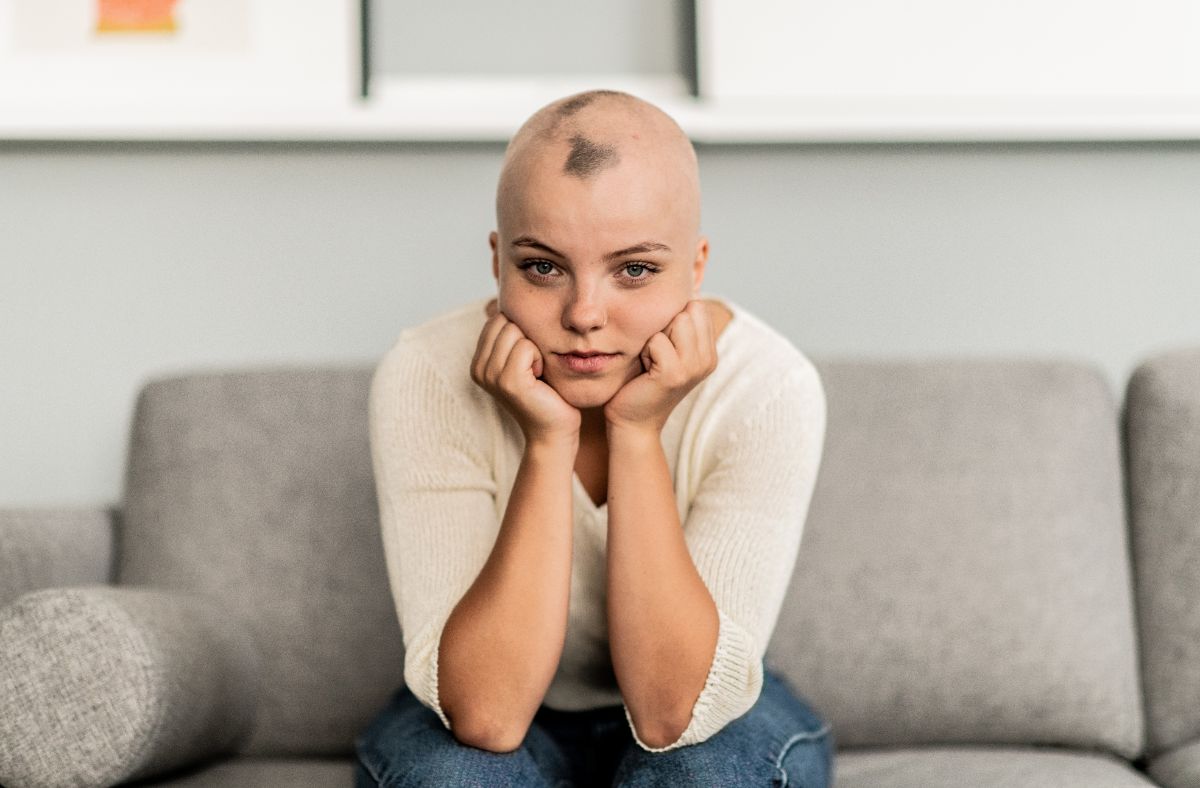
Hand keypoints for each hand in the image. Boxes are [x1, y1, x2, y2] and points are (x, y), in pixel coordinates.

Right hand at [471, 299, 580, 444]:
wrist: (555, 428)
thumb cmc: (547, 391)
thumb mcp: (526, 357)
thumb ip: (513, 333)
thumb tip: (503, 299)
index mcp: (479, 361)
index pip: (497, 317)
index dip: (521, 330)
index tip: (529, 358)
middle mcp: (479, 368)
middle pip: (505, 320)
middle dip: (527, 336)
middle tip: (535, 366)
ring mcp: (491, 375)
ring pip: (516, 330)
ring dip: (535, 347)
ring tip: (537, 371)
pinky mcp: (508, 382)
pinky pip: (526, 346)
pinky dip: (540, 357)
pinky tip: (541, 377)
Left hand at [604, 300, 717, 433]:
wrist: (632, 422)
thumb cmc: (641, 382)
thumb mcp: (666, 349)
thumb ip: (677, 324)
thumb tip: (680, 287)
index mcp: (709, 352)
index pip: (697, 305)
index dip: (673, 316)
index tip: (662, 345)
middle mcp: (708, 359)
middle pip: (688, 309)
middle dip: (664, 325)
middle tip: (654, 354)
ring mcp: (694, 367)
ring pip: (675, 320)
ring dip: (654, 336)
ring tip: (650, 360)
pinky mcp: (675, 374)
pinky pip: (656, 340)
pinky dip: (644, 350)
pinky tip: (644, 369)